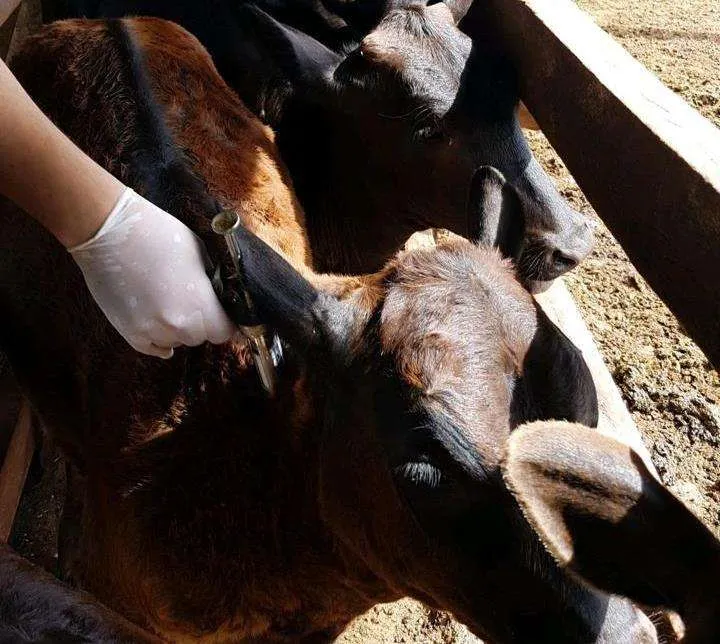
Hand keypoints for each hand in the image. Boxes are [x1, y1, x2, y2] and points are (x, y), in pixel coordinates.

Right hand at [69, 187, 234, 357]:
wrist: (108, 230)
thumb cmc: (157, 234)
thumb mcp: (199, 252)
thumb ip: (212, 281)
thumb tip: (219, 296)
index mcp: (199, 304)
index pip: (223, 332)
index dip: (224, 321)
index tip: (220, 314)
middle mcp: (176, 324)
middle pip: (199, 338)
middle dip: (199, 323)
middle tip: (191, 303)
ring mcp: (150, 330)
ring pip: (175, 342)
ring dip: (176, 329)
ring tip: (167, 303)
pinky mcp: (127, 331)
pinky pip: (152, 348)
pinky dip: (158, 339)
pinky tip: (160, 329)